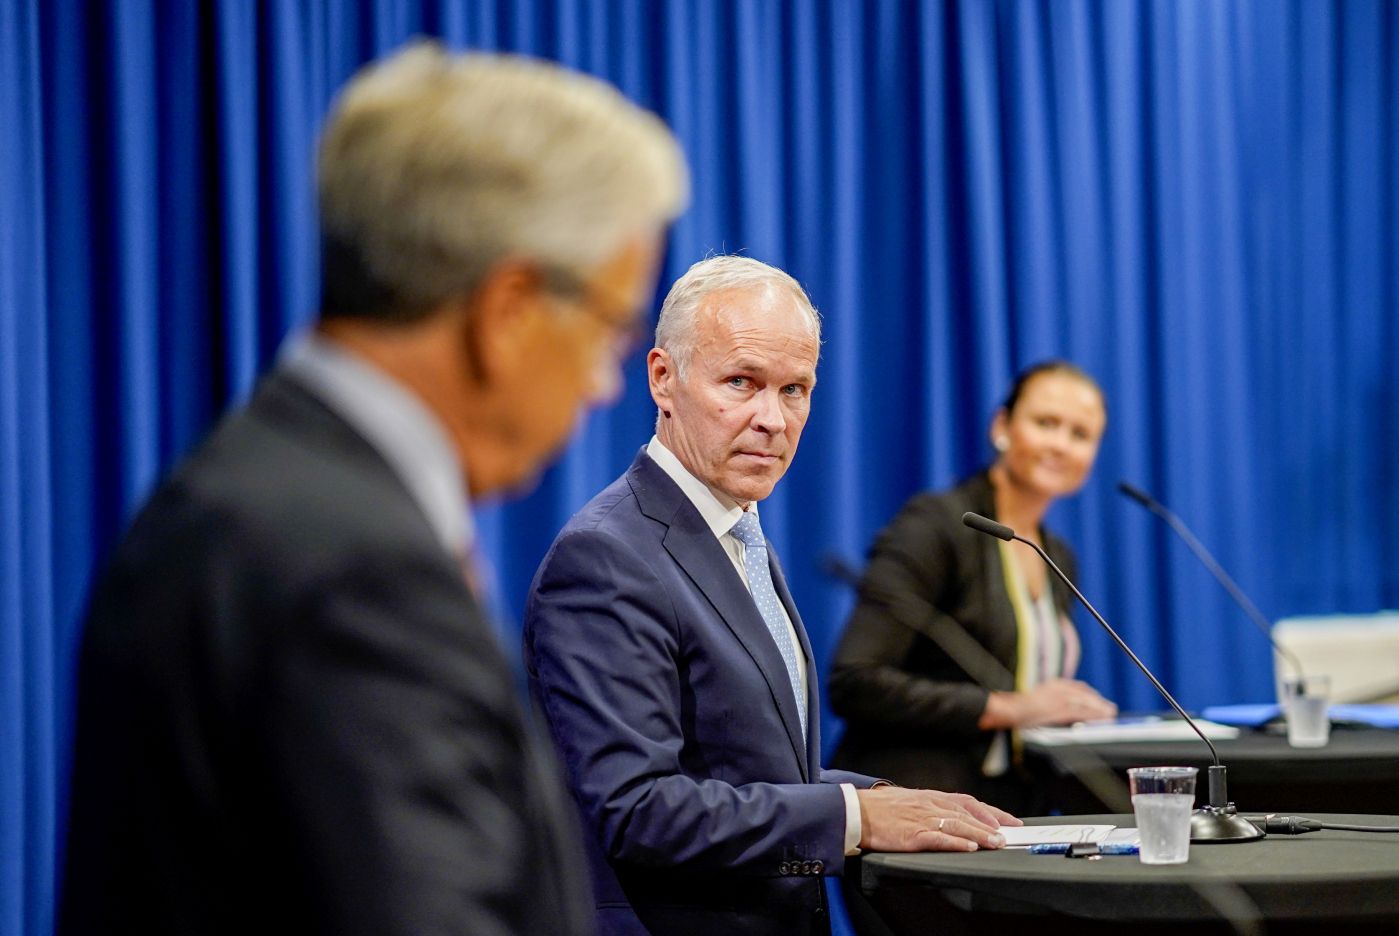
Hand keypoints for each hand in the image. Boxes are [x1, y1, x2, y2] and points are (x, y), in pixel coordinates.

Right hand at [856, 787, 1021, 852]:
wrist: (854, 810)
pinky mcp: (912, 833)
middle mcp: (930, 804)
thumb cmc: (879, 808)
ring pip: (958, 825)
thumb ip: (930, 805)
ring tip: (996, 843)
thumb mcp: (909, 800)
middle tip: (1009, 836)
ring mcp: (921, 818)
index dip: (991, 811)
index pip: (968, 801)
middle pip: (967, 814)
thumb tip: (951, 815)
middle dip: (991, 825)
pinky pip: (938, 837)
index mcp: (930, 796)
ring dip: (980, 834)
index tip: (1009, 821)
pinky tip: (969, 847)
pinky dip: (955, 842)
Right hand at [983, 679, 1116, 728]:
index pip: (1077, 687)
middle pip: (1084, 694)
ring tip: (1109, 714)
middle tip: (1109, 709)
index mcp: (1052, 684)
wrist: (1007, 710)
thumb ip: (1048, 699)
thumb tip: (1058, 708)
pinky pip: (1082, 712)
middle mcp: (1058, 688)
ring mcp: (1059, 698)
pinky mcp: (1060, 709)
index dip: (1090, 695)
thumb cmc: (1017, 708)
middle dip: (1098, 701)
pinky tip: (1102, 718)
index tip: (1098, 701)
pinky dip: (1094, 715)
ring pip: (1086, 702)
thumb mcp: (1034, 699)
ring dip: (1100, 708)